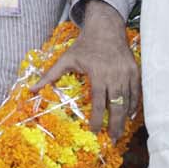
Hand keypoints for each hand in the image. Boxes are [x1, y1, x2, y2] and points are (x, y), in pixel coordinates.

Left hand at [34, 1, 139, 138]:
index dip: (97, 118)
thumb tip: (31, 89)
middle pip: (117, 105)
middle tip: (111, 139)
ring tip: (119, 132)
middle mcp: (115, 75)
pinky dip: (133, 105)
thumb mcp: (66, 58)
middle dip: (114, 124)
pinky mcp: (135, 71)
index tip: (93, 130)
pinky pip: (137, 92)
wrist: (106, 28)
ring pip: (128, 100)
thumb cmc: (84, 45)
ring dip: (124, 117)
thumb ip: (50, 75)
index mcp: (99, 73)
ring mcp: (127, 73)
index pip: (99, 101)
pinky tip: (129, 115)